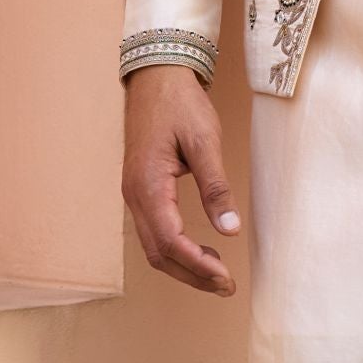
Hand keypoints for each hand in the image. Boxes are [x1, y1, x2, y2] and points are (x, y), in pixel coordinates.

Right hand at [122, 64, 242, 293]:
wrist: (155, 76)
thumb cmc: (179, 103)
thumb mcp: (204, 141)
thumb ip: (216, 187)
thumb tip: (229, 229)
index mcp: (148, 185)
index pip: (170, 242)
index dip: (198, 266)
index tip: (225, 278)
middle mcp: (135, 195)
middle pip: (158, 254)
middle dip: (191, 275)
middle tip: (225, 286)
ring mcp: (134, 193)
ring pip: (153, 247)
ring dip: (183, 266)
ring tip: (217, 274)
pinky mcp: (139, 189)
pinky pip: (152, 231)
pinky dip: (175, 250)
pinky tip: (200, 250)